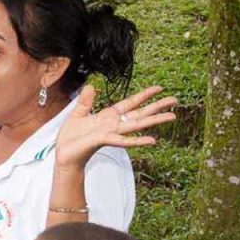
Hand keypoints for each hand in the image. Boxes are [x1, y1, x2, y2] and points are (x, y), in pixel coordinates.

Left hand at [55, 85, 176, 169]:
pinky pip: (123, 140)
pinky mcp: (103, 140)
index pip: (130, 103)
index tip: (159, 88)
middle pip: (140, 113)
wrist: (63, 154)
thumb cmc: (71, 137)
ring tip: (172, 116)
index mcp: (108, 116)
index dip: (144, 95)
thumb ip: (85, 102)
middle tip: (176, 100)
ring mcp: (111, 133)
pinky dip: (137, 141)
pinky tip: (152, 140)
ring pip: (136, 125)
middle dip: (157, 106)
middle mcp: (113, 124)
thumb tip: (90, 86)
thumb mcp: (77, 115)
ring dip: (154, 120)